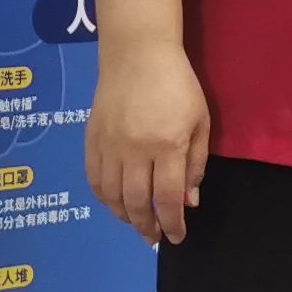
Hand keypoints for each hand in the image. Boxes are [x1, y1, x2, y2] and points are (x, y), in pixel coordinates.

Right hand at [87, 35, 209, 245]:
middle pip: (137, 202)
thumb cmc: (178, 86)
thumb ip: (195, 164)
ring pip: (112, 195)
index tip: (176, 237)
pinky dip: (104, 197)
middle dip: (147, 226)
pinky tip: (115, 203)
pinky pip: (94, 179)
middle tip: (154, 237)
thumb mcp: (200, 122)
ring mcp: (109, 145)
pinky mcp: (91, 139)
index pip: (168, 198)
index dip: (172, 223)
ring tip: (137, 223)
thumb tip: (189, 201)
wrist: (137, 54)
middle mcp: (135, 150)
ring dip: (124, 216)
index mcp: (167, 145)